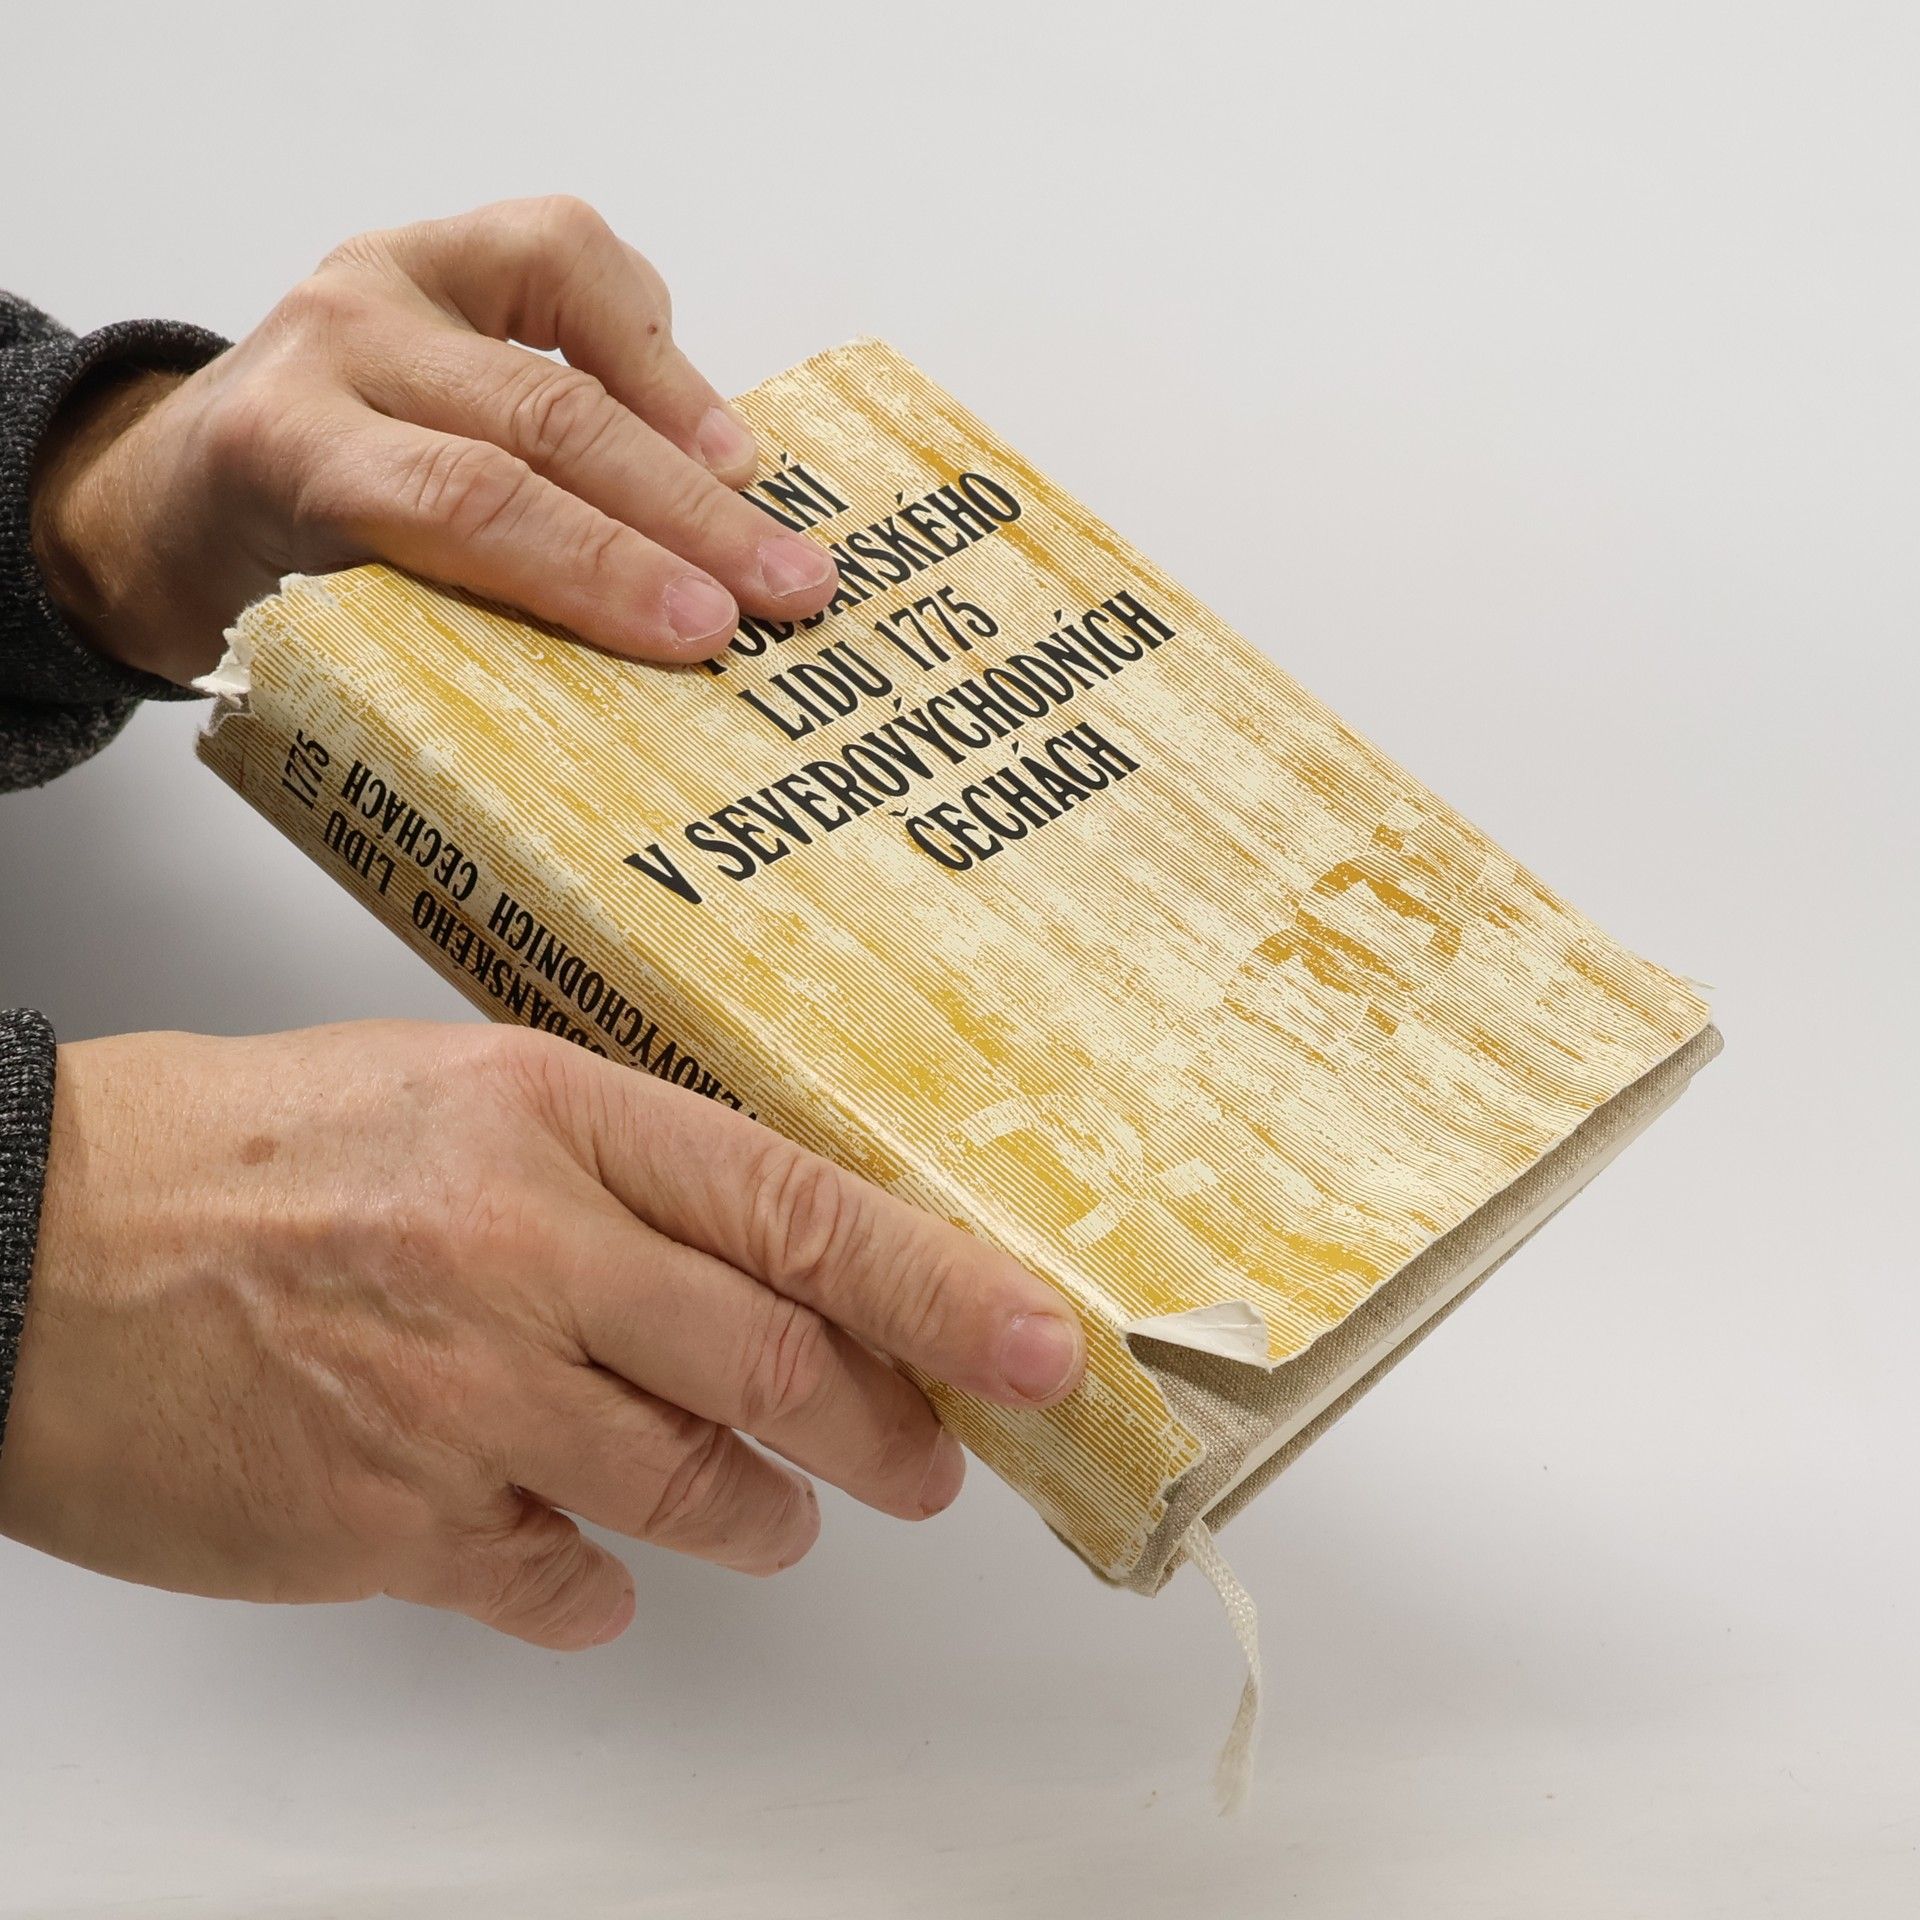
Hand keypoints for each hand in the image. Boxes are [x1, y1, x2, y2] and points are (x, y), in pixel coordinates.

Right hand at [0, 1023, 1084, 1648]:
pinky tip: (594, 1566)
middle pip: (774, 1365)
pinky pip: (556, 1576)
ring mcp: (459, 1393)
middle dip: (885, 1431)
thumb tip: (760, 1266)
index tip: (1037, 1344)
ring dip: (760, 1515)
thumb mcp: (457, 1097)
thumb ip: (616, 1174)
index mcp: (553, 1118)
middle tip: (928, 1461)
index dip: (937, 1287)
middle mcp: (524, 1251)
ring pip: (690, 1483)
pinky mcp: (388, 1517)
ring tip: (778, 1519)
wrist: (28, 1239)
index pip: (799, 1208)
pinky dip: (597, 1580)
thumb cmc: (242, 1149)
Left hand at [30, 195, 838, 683]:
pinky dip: (653, 338)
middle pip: (544, 415)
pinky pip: (569, 254)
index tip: (702, 629)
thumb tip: (632, 698)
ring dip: (692, 423)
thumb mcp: (332, 629)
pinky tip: (700, 425)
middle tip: (787, 587)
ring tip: (764, 504)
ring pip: (572, 313)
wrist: (189, 486)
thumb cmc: (273, 579)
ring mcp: (389, 275)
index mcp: (287, 450)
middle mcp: (333, 338)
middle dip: (686, 513)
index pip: (470, 501)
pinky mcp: (441, 245)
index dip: (600, 567)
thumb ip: (456, 635)